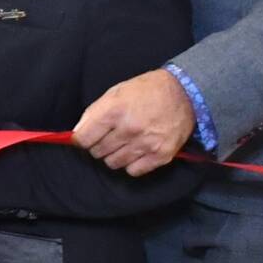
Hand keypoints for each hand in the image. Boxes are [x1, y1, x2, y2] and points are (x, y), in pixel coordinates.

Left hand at [75, 70, 197, 177]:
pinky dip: (131, 164)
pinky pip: (133, 171)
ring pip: (113, 163)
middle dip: (98, 145)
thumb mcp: (115, 93)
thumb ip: (93, 113)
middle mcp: (129, 129)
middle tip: (109, 136)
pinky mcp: (161, 155)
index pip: (83, 139)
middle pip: (97, 152)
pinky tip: (136, 150)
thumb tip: (77, 134)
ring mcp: (146, 144)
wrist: (184, 94)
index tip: (85, 137)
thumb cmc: (146, 91)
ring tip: (124, 142)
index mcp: (115, 111)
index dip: (81, 139)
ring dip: (114, 155)